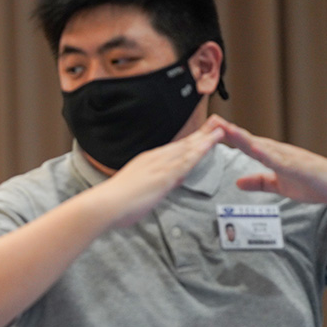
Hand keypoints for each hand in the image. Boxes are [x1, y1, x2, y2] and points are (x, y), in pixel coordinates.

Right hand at [99, 121, 224, 228]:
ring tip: (220, 128)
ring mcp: (160, 165)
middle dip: (201, 133)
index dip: (189, 141)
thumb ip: (154, 185)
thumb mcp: (137, 190)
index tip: (200, 134)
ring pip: (188, 149)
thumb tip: (168, 183)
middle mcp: (154, 159)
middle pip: (183, 144)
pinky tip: (210, 144)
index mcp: (147, 162)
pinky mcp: (165, 175)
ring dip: (205, 138)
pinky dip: (200, 150)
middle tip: (216, 122)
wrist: (105, 204)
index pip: (173, 149)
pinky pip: (187, 160)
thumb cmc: (116, 202)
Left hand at [211, 115, 326, 205]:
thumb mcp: (280, 186)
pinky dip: (267, 154)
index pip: (246, 145)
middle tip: (213, 120)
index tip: (211, 129)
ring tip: (227, 129)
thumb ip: (260, 183)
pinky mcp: (300, 166)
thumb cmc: (315, 184)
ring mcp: (290, 157)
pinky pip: (281, 160)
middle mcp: (280, 152)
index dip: (229, 137)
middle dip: (231, 131)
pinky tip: (255, 149)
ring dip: (245, 137)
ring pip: (263, 145)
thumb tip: (237, 183)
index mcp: (273, 157)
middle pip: (250, 140)